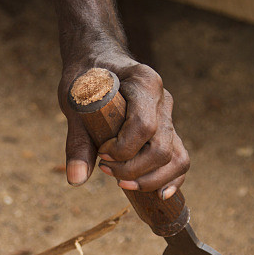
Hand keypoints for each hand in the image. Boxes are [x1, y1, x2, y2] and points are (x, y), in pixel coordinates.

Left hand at [59, 52, 189, 199]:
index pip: (144, 126)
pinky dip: (170, 179)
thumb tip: (77, 180)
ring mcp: (168, 116)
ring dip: (152, 180)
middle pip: (163, 148)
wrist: (97, 60)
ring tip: (123, 184)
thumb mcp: (74, 101)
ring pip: (177, 157)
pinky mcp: (167, 130)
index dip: (122, 149)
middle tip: (105, 169)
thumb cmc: (85, 76)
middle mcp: (162, 100)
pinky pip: (179, 158)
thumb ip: (78, 140)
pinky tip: (157, 194)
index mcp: (144, 82)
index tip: (101, 153)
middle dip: (134, 170)